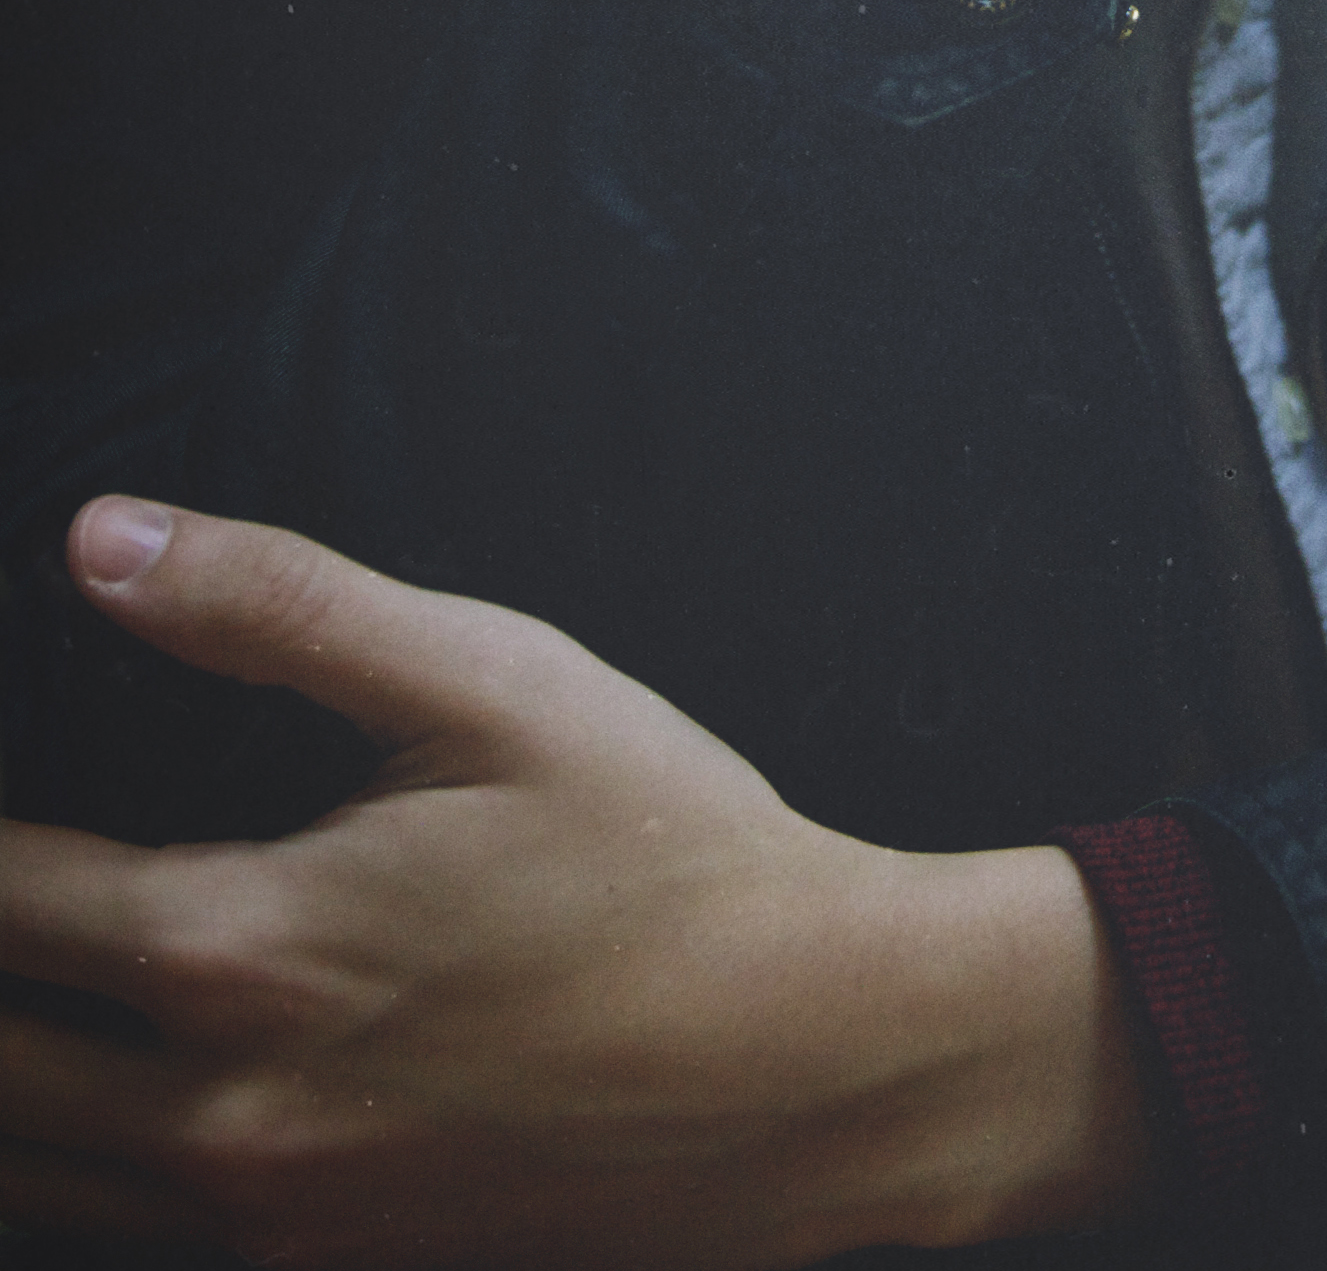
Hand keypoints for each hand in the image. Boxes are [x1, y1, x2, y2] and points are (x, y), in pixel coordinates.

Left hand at [0, 499, 1154, 1265]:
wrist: (826, 1064)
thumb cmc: (674, 862)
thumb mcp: (492, 681)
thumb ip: (278, 605)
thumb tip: (104, 543)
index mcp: (245, 952)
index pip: (2, 903)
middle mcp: (228, 1119)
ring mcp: (277, 1225)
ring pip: (36, 1184)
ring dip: (8, 1084)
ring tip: (20, 996)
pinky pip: (136, 1242)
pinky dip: (81, 1174)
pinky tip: (103, 1102)